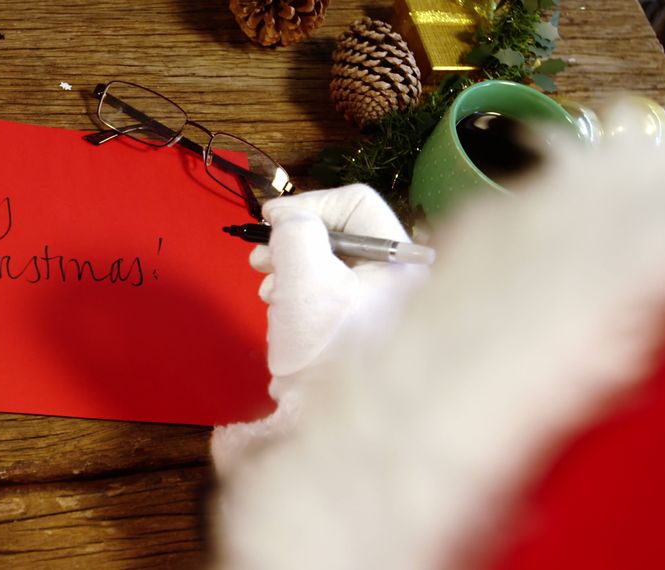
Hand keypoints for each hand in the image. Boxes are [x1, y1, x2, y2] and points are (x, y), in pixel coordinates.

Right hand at [211, 185, 425, 475]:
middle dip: (293, 240)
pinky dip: (298, 294)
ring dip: (289, 268)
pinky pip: (327, 292)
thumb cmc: (326, 351)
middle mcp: (403, 280)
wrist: (328, 425)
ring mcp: (384, 307)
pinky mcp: (361, 330)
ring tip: (268, 288)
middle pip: (340, 233)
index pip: (356, 202)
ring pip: (328, 263)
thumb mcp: (303, 274)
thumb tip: (285, 216)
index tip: (270, 219)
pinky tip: (280, 308)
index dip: (307, 204)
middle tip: (261, 256)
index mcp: (404, 260)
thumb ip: (294, 229)